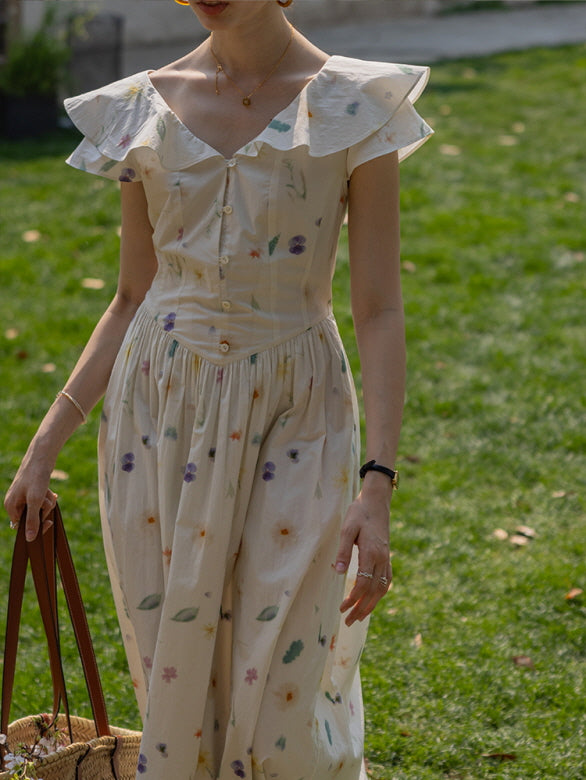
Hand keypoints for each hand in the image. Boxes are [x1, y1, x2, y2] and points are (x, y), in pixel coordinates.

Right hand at [4, 453, 57, 540]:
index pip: (21, 527)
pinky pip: (42, 501)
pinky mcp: (32, 492)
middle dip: (43, 510)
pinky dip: (48, 497)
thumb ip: (32, 520)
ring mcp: (23, 497)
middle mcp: (15, 502)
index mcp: (11, 506)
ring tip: (49, 492)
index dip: (36, 527)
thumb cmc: (36, 476)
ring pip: (39, 509)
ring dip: (47, 503)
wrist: (42, 456)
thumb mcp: (36, 500)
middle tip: (47, 499)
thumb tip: (30, 539)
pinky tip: (52, 491)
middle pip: (32, 518)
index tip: (48, 522)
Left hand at [335, 487, 391, 625]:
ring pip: (382, 589)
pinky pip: (386, 580)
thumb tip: (337, 573)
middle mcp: (382, 559)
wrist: (377, 502)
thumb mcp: (347, 529)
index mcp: (371, 553)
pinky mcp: (387, 556)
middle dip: (361, 609)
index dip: (352, 599)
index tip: (342, 609)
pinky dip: (380, 594)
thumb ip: (343, 551)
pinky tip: (373, 599)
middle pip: (373, 592)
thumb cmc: (359, 513)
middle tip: (348, 622)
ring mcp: (386, 558)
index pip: (363, 585)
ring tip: (360, 616)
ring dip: (371, 605)